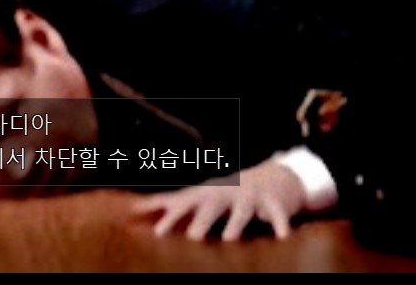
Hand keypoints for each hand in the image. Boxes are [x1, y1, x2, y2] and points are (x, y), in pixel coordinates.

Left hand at [135, 160, 308, 240]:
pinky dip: (280, 224)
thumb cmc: (223, 193)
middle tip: (192, 237)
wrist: (271, 176)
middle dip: (203, 220)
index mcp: (207, 193)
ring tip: (230, 239)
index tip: (158, 233)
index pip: (186, 204)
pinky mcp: (274, 203)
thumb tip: (134, 210)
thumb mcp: (198, 195)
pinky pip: (277, 214)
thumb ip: (169, 204)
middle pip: (213, 206)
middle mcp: (228, 192)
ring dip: (236, 223)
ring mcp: (251, 196)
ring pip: (243, 210)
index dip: (171, 217)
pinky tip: (282, 237)